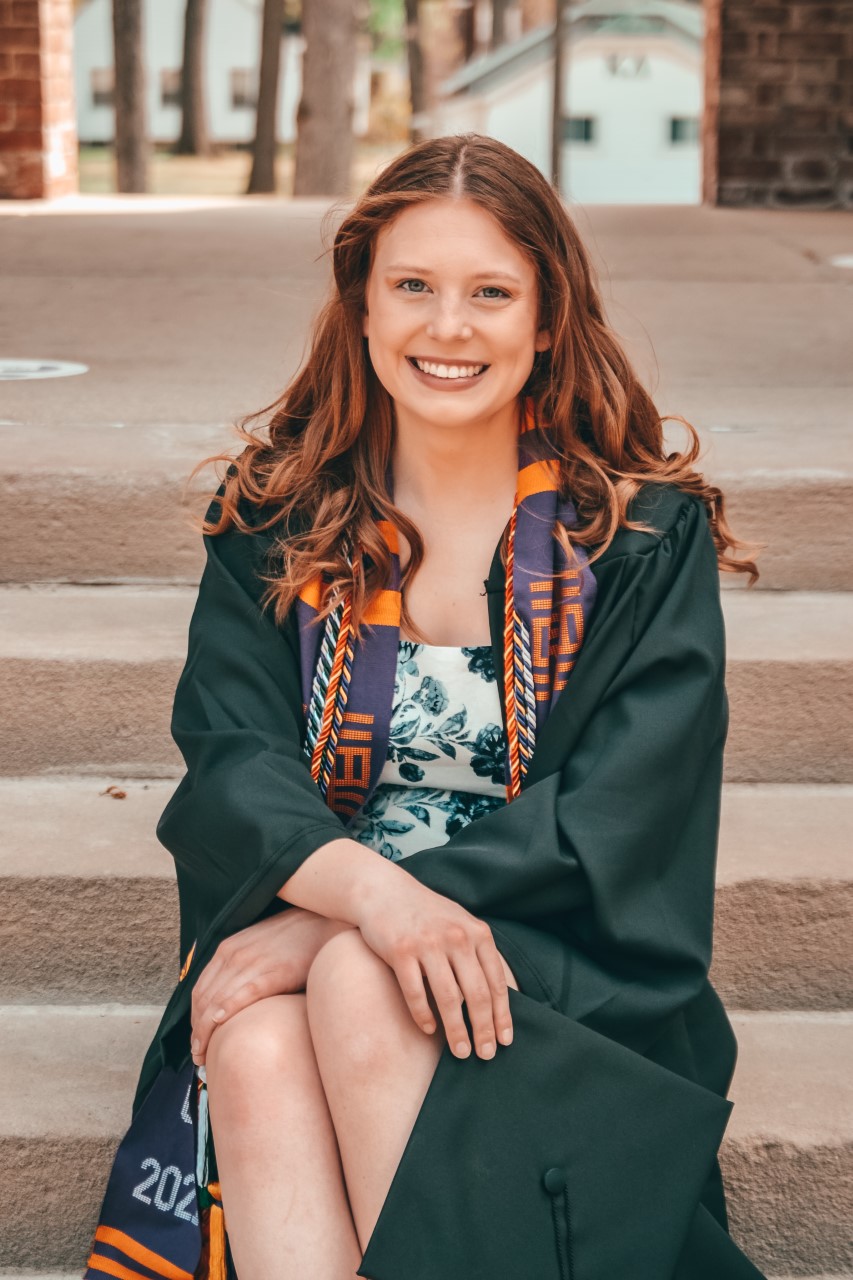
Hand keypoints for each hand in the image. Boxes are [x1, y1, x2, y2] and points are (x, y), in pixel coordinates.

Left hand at [190, 907, 353, 1066]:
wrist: (324, 923)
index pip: (199, 991)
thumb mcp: (257, 948)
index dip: (194, 1020)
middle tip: (197, 1057)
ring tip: (204, 1056)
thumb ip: (241, 968)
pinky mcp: (274, 971)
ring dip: (206, 1032)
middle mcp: (234, 954)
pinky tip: (219, 1027)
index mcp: (228, 949)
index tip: (195, 1041)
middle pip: (203, 1000)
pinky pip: (244, 994)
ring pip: (217, 1002)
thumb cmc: (293, 940)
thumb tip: (228, 1000)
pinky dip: (227, 1011)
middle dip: (197, 1032)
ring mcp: (253, 962)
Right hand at [354, 874, 513, 1060]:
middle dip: (484, 1029)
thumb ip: (479, 954)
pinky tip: (429, 1029)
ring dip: (457, 1030)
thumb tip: (499, 997)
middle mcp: (456, 937)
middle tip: (485, 1055)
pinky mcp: (400, 951)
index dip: (502, 1014)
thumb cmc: (427, 914)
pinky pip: (415, 993)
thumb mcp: (460, 924)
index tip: (505, 1040)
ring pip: (449, 998)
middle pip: (477, 994)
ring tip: (461, 1052)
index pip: (496, 981)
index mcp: (477, 932)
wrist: (384, 891)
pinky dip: (424, 1016)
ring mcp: (428, 944)